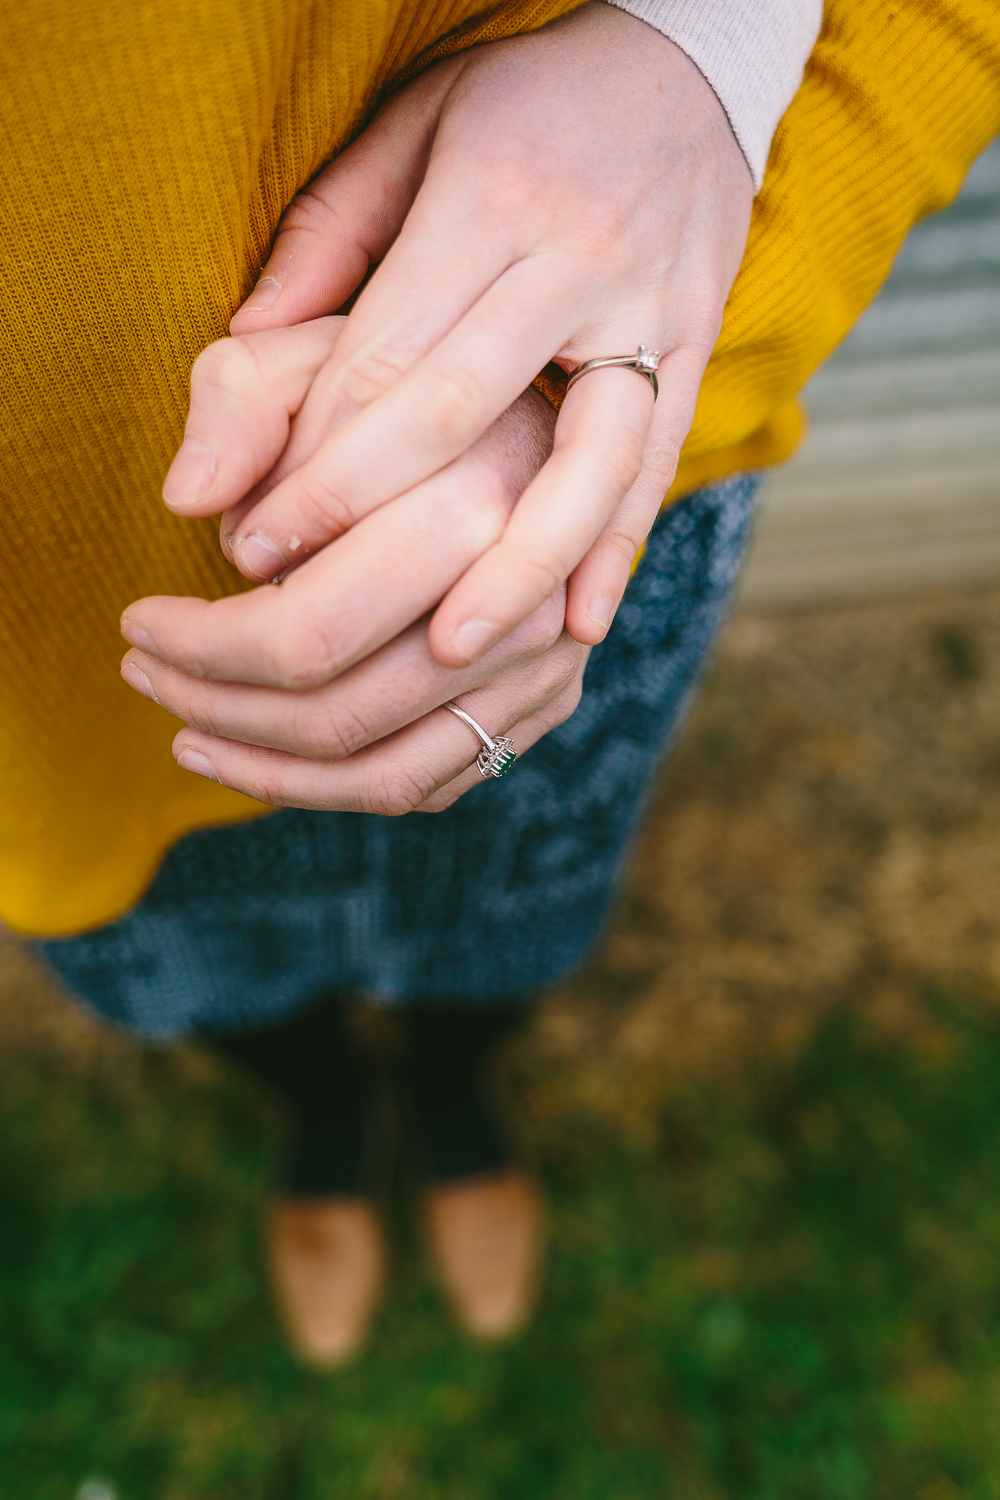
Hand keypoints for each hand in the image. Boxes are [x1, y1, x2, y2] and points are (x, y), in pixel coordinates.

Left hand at [122, 321, 584, 810]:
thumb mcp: (309, 350)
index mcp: (475, 503)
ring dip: (260, 768)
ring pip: (380, 771)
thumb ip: (241, 403)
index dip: (203, 638)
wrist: (531, 412)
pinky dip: (325, 790)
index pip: (311, 622)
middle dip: (217, 702)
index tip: (139, 618)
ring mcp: (543, 666)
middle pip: (341, 706)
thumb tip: (188, 501)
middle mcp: (525, 602)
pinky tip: (252, 756)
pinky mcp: (544, 706)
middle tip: (141, 669)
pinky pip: (422, 788)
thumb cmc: (399, 380)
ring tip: (180, 728)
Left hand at [161, 1, 751, 665]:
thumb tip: (247, 345)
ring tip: (450, 648)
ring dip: (516, 566)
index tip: (251, 537)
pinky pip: (657, 471)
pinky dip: (616, 553)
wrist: (691, 68)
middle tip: (296, 605)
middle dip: (371, 517)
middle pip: (464, 413)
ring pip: (583, 463)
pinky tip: (579, 626)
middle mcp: (577, 263)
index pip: (388, 353)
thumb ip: (331, 231)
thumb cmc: (526, 100)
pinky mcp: (698, 356)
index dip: (316, 456)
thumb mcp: (413, 121)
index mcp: (491, 198)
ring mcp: (652, 317)